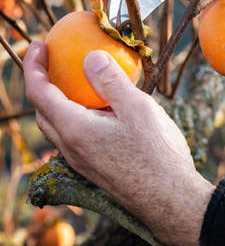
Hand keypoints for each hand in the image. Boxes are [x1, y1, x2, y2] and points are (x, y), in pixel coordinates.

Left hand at [23, 41, 213, 245]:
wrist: (170, 201)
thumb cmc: (157, 155)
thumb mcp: (138, 109)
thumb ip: (111, 81)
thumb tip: (90, 57)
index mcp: (75, 130)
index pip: (39, 93)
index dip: (34, 66)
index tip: (38, 45)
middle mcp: (71, 148)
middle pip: (42, 111)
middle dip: (40, 82)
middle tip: (52, 60)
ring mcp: (82, 161)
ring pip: (57, 125)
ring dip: (55, 100)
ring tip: (74, 82)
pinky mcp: (94, 168)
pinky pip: (74, 135)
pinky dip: (74, 115)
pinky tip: (100, 110)